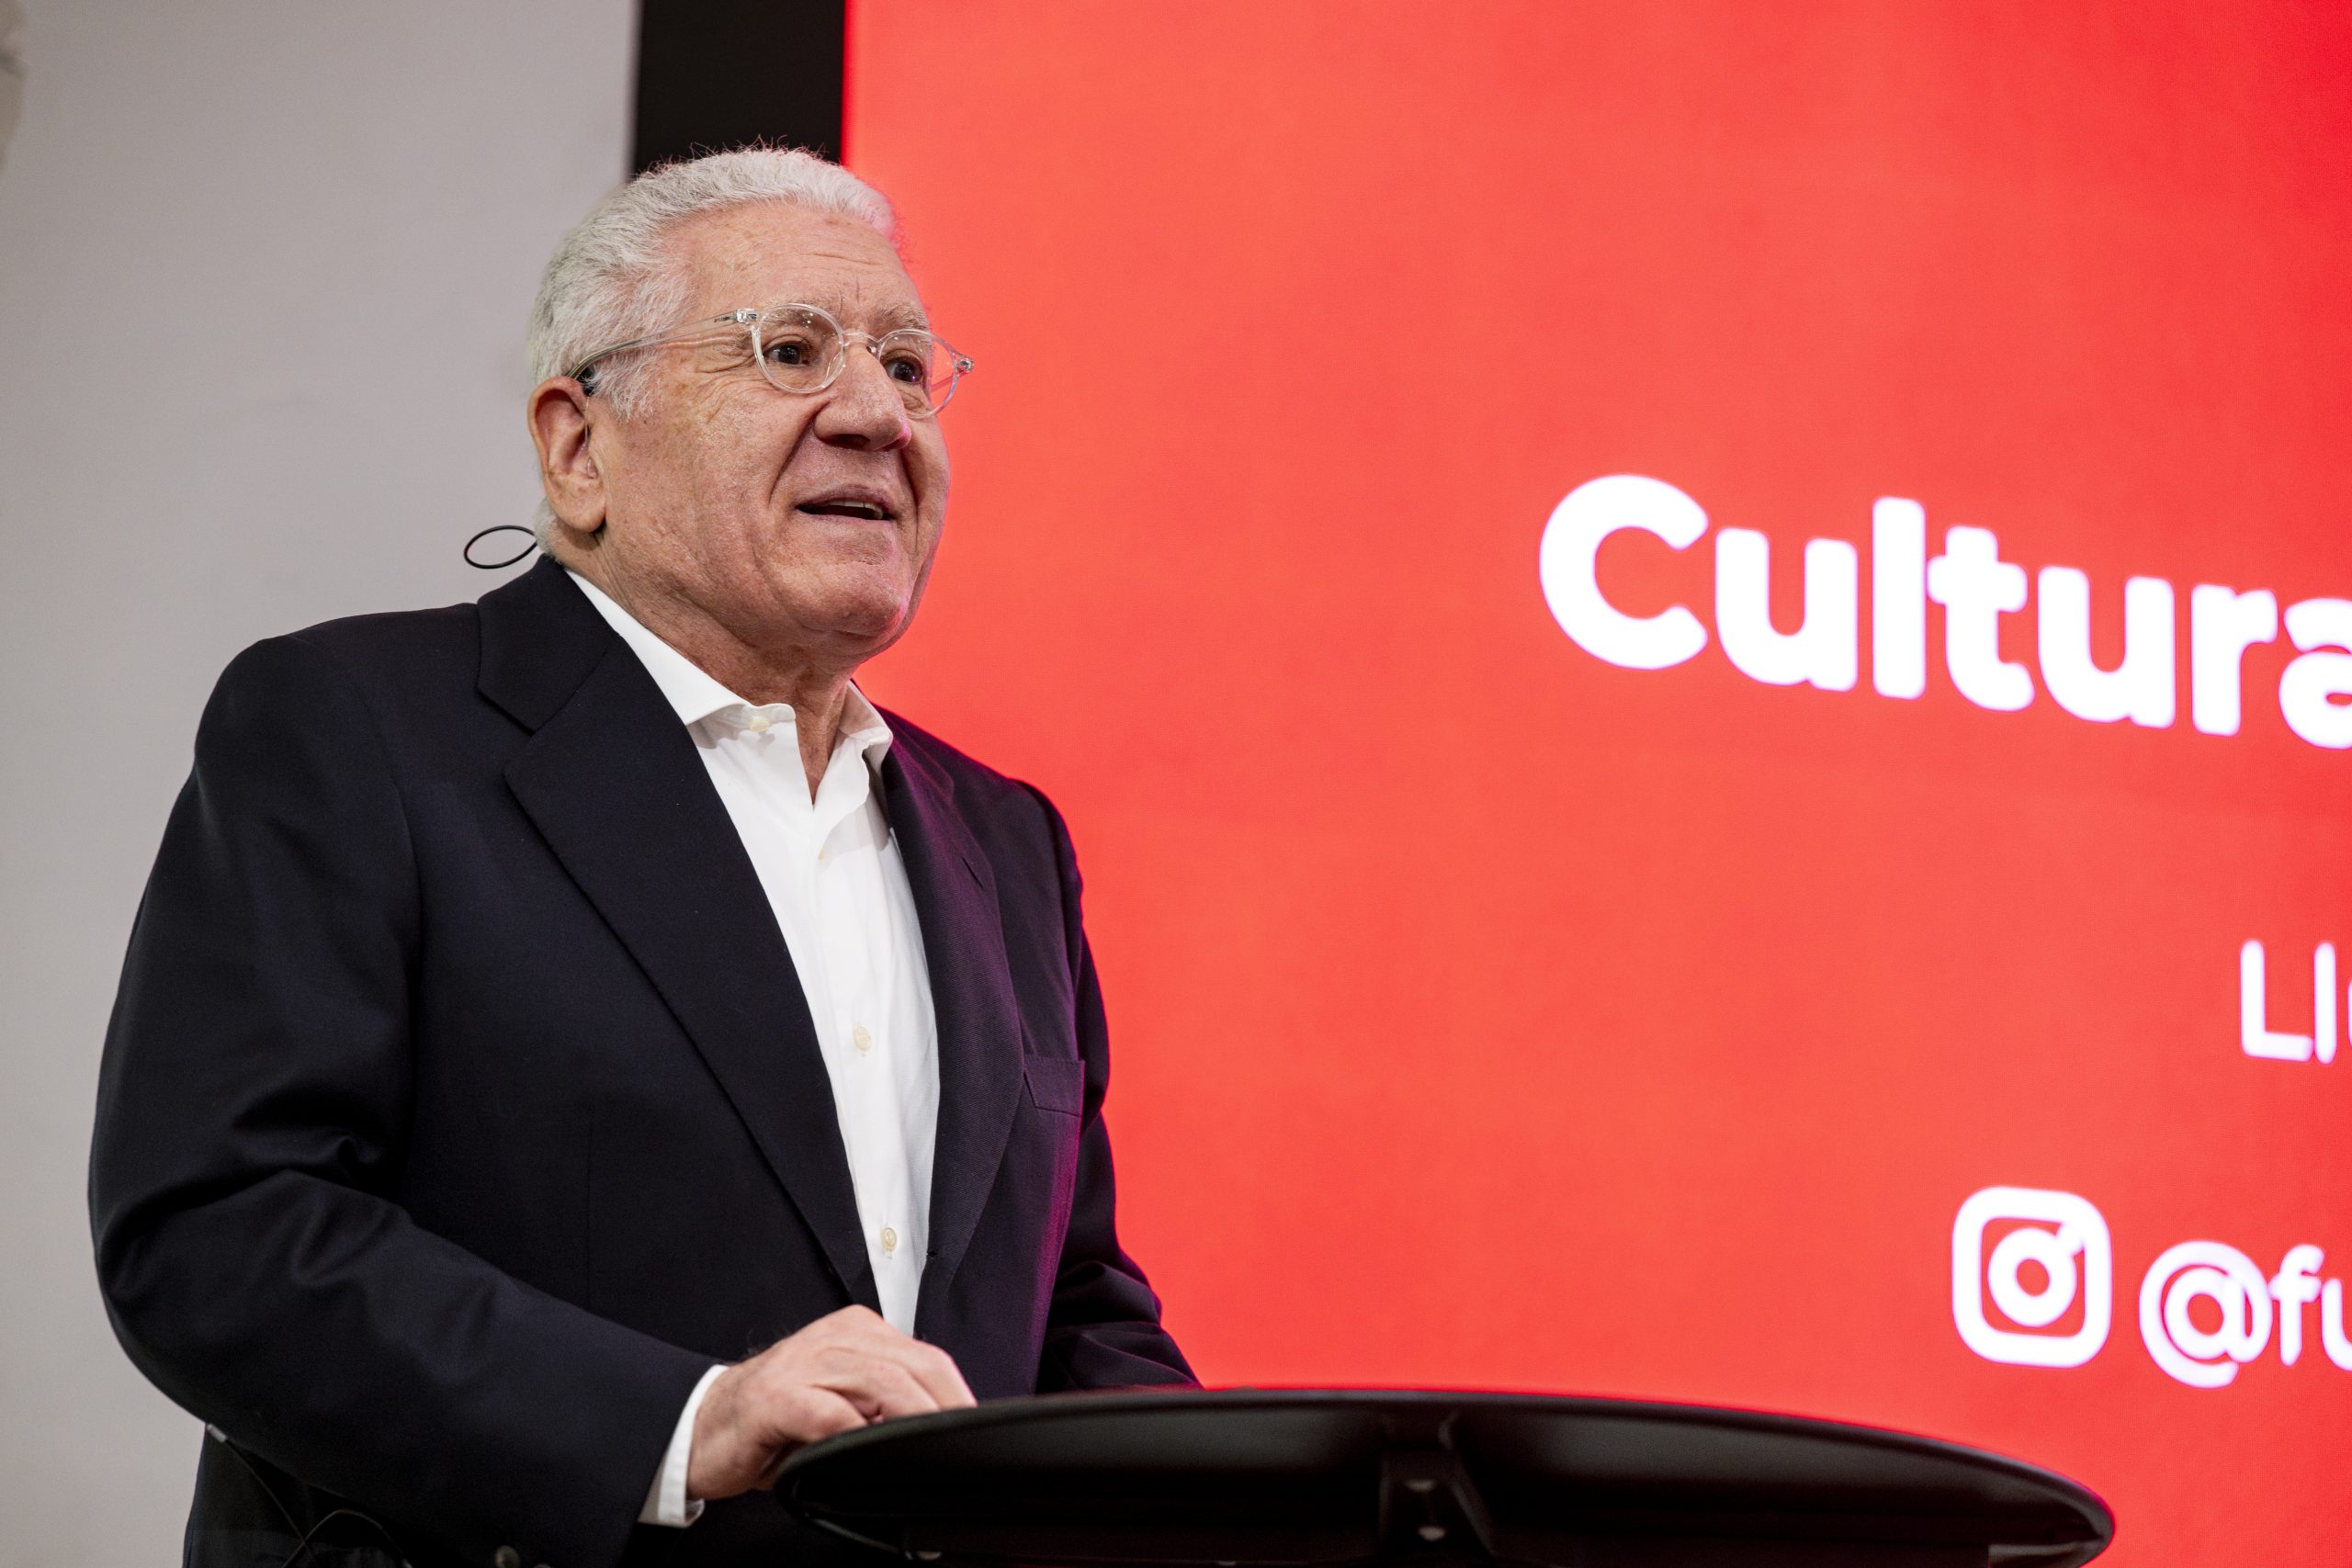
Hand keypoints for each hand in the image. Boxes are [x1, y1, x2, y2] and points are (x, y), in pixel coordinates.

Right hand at [686, 1305, 975, 1501]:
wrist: (701, 1428)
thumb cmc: (776, 1422)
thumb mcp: (842, 1405)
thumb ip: (884, 1407)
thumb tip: (941, 1435)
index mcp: (858, 1333)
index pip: (928, 1358)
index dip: (959, 1397)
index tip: (977, 1433)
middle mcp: (836, 1338)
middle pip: (915, 1367)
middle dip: (948, 1411)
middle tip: (966, 1449)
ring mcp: (805, 1363)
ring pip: (882, 1383)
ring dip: (915, 1421)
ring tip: (933, 1451)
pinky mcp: (776, 1396)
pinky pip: (829, 1413)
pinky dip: (858, 1434)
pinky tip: (872, 1453)